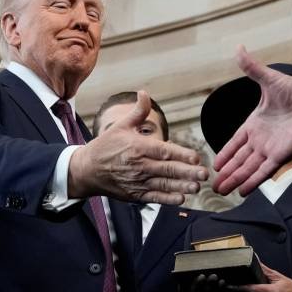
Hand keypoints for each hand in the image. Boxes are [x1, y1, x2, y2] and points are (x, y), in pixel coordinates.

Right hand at [68, 91, 208, 204]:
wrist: (87, 170)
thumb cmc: (106, 146)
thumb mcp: (120, 126)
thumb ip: (137, 111)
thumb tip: (144, 92)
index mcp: (137, 147)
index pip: (164, 151)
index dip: (181, 154)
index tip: (196, 157)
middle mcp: (139, 165)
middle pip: (168, 169)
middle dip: (188, 172)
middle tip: (204, 174)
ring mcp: (137, 182)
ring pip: (164, 185)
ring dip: (182, 186)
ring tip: (197, 186)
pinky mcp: (135, 195)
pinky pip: (154, 198)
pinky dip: (168, 199)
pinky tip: (182, 198)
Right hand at [213, 45, 291, 195]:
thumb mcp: (268, 78)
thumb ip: (251, 67)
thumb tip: (238, 48)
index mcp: (255, 124)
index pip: (236, 142)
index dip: (225, 153)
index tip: (214, 164)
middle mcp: (261, 139)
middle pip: (239, 160)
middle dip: (226, 173)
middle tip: (213, 186)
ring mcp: (269, 149)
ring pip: (247, 168)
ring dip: (235, 180)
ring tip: (221, 192)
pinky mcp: (280, 155)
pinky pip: (263, 171)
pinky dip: (252, 181)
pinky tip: (242, 191)